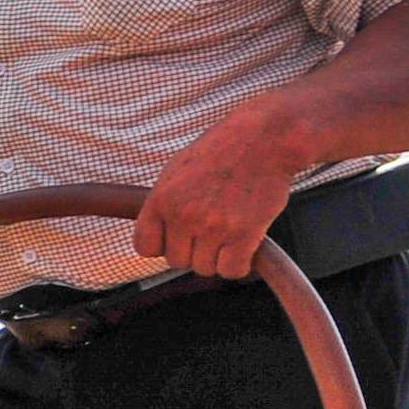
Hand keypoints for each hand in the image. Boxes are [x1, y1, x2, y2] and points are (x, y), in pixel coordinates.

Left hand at [132, 106, 299, 280]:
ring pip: (206, 268)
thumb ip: (162, 202)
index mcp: (162, 198)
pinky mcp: (244, 234)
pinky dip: (239, 264)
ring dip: (218, 257)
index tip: (178, 237)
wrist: (264, 138)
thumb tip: (154, 235)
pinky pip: (232, 271)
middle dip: (194, 250)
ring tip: (230, 230)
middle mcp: (183, 215)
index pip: (145, 247)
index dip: (162, 246)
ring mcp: (213, 226)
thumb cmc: (222, 150)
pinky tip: (244, 245)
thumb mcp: (177, 169)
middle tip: (212, 228)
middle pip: (178, 261)